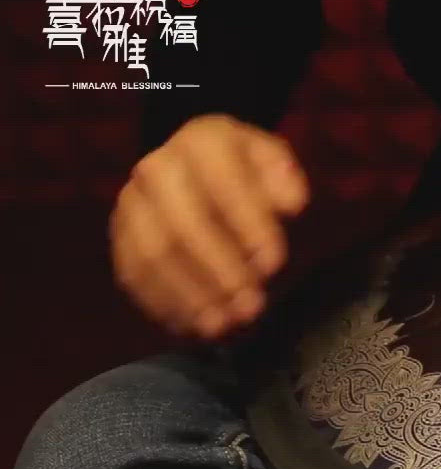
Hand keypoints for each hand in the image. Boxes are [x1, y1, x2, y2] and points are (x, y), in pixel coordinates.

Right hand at [110, 114, 309, 339]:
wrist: (193, 162)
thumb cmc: (243, 167)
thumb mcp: (269, 158)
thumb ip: (282, 177)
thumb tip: (292, 204)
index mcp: (201, 142)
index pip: (223, 184)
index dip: (248, 226)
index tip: (274, 263)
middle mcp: (156, 169)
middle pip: (181, 225)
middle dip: (219, 271)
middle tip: (251, 305)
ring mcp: (132, 204)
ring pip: (152, 256)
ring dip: (190, 295)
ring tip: (224, 325)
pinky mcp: (120, 236)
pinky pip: (133, 274)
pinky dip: (163, 304)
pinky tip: (192, 326)